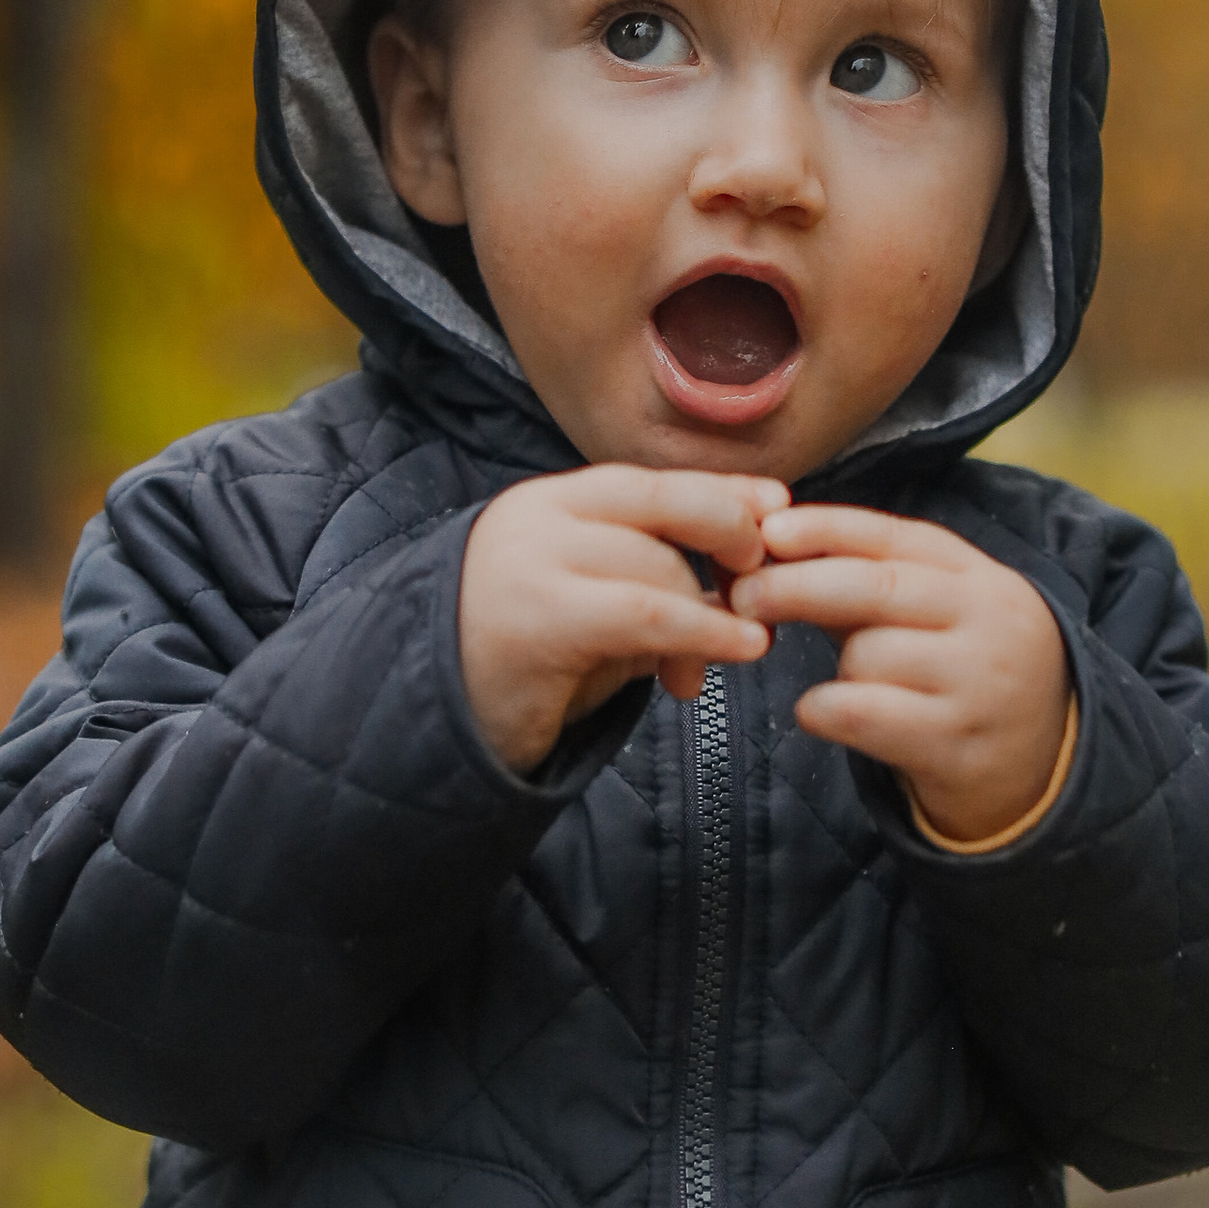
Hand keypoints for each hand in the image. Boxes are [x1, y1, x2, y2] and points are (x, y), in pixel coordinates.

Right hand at [458, 464, 783, 776]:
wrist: (430, 726)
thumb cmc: (521, 670)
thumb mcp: (592, 610)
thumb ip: (651, 581)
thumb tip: (742, 580)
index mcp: (551, 504)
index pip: (652, 481)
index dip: (722, 490)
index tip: (778, 503)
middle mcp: (538, 516)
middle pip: (662, 502)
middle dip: (729, 534)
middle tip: (760, 584)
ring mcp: (533, 560)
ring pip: (658, 563)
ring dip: (708, 614)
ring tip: (708, 665)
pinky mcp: (539, 615)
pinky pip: (647, 612)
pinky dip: (705, 629)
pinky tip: (739, 648)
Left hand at [730, 505, 1071, 842]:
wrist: (1037, 767)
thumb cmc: (958, 674)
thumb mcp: (936, 614)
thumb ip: (867, 580)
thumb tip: (770, 547)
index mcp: (977, 577)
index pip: (895, 537)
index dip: (827, 528)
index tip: (770, 530)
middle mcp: (987, 623)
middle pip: (876, 588)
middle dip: (797, 585)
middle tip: (743, 595)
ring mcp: (978, 685)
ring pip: (867, 655)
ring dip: (837, 667)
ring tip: (852, 682)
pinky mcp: (957, 745)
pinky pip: (862, 714)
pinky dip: (823, 709)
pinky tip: (820, 712)